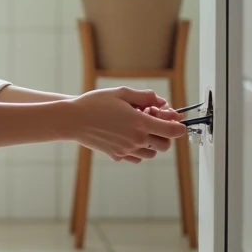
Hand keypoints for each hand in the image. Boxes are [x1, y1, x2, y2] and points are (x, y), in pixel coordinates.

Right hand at [66, 87, 186, 163]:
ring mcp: (127, 150)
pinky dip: (138, 150)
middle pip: (165, 145)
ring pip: (151, 153)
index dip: (179, 126)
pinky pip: (136, 157)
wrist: (73, 120)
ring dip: (152, 142)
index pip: (172, 130)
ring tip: (140, 129)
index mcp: (140, 122)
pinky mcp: (117, 155)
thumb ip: (144, 96)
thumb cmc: (95, 104)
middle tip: (156, 122)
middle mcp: (136, 139)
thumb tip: (160, 101)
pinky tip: (129, 137)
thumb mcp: (121, 93)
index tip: (176, 120)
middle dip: (166, 135)